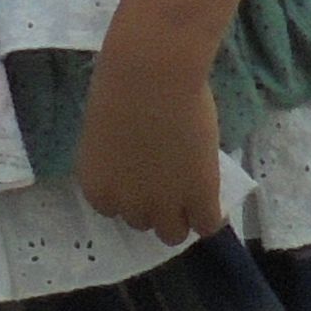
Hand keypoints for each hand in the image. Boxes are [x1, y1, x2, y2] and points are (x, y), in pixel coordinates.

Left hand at [71, 26, 227, 244]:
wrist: (153, 75)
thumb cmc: (122, 86)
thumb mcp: (108, 131)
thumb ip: (120, 157)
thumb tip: (140, 160)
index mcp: (97, 186)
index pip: (112, 210)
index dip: (129, 194)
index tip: (141, 180)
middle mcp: (126, 205)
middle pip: (141, 222)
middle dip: (153, 206)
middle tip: (168, 183)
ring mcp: (163, 205)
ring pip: (172, 234)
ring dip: (180, 217)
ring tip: (192, 197)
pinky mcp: (199, 197)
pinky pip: (207, 225)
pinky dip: (211, 217)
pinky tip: (214, 201)